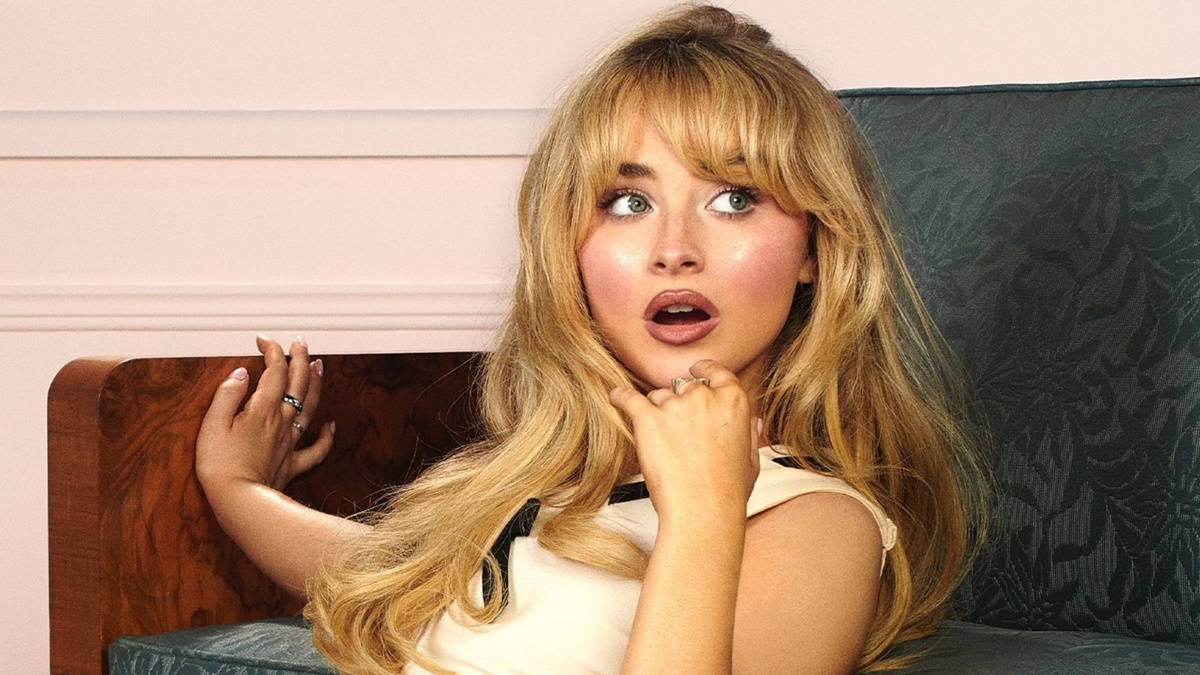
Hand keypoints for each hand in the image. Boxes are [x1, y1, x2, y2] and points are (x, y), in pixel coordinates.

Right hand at [197, 335, 334, 492]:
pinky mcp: (292, 464)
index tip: (263, 340)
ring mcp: (290, 442)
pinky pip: (316, 449)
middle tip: (300, 342)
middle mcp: (282, 422)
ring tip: (320, 365)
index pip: (275, 370)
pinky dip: (327, 436)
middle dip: (301, 358)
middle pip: (299, 383)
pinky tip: (331, 425)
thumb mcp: (212, 425)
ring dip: (317, 384)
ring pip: (311, 407)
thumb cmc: (220, 465)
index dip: (272, 350)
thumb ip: (227, 396)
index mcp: (262, 409)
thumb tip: (240, 374)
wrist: (239, 502)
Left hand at [609, 360, 758, 523]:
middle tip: (677, 426)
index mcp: (733, 402)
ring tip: (659, 439)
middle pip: (685, 386)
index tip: (697, 369)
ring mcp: (675, 406)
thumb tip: (751, 422)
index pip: (716, 372)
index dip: (704, 369)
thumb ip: (748, 435)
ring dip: (657, 410)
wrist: (703, 510)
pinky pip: (628, 398)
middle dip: (679, 402)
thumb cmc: (726, 493)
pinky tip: (616, 398)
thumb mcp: (750, 461)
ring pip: (659, 395)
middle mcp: (704, 397)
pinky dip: (620, 398)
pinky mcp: (648, 418)